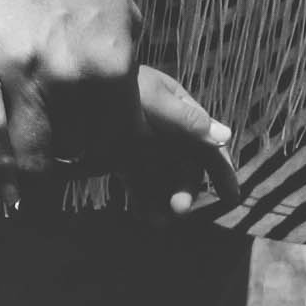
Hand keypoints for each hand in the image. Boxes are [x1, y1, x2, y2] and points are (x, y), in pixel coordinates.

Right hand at [0, 0, 141, 182]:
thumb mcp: (128, 19)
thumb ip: (132, 76)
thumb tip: (141, 124)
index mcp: (114, 66)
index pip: (123, 145)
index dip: (113, 169)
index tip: (100, 174)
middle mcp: (71, 75)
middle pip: (77, 157)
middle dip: (73, 177)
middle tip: (63, 182)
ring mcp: (20, 71)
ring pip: (31, 155)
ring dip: (35, 185)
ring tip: (32, 200)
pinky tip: (2, 192)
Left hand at [131, 64, 243, 215]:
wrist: (74, 89)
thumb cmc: (119, 84)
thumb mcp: (155, 97)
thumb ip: (188, 119)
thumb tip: (226, 136)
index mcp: (182, 114)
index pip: (208, 145)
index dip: (222, 171)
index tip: (230, 197)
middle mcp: (168, 134)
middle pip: (186, 169)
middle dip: (185, 191)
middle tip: (179, 209)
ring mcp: (147, 149)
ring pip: (164, 182)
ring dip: (164, 202)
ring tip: (157, 221)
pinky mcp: (125, 162)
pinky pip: (140, 185)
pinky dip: (144, 201)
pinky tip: (143, 215)